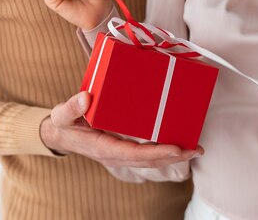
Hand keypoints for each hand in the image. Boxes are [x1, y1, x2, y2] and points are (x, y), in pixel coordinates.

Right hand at [40, 91, 202, 167]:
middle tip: (196, 149)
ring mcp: (121, 153)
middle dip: (174, 157)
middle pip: (149, 160)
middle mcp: (115, 154)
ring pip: (151, 159)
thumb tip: (86, 98)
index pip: (134, 154)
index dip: (156, 152)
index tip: (176, 148)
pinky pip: (147, 153)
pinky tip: (179, 143)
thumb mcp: (62, 114)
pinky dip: (164, 151)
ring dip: (174, 156)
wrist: (61, 135)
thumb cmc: (64, 124)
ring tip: (195, 148)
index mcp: (103, 148)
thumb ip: (71, 107)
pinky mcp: (124, 149)